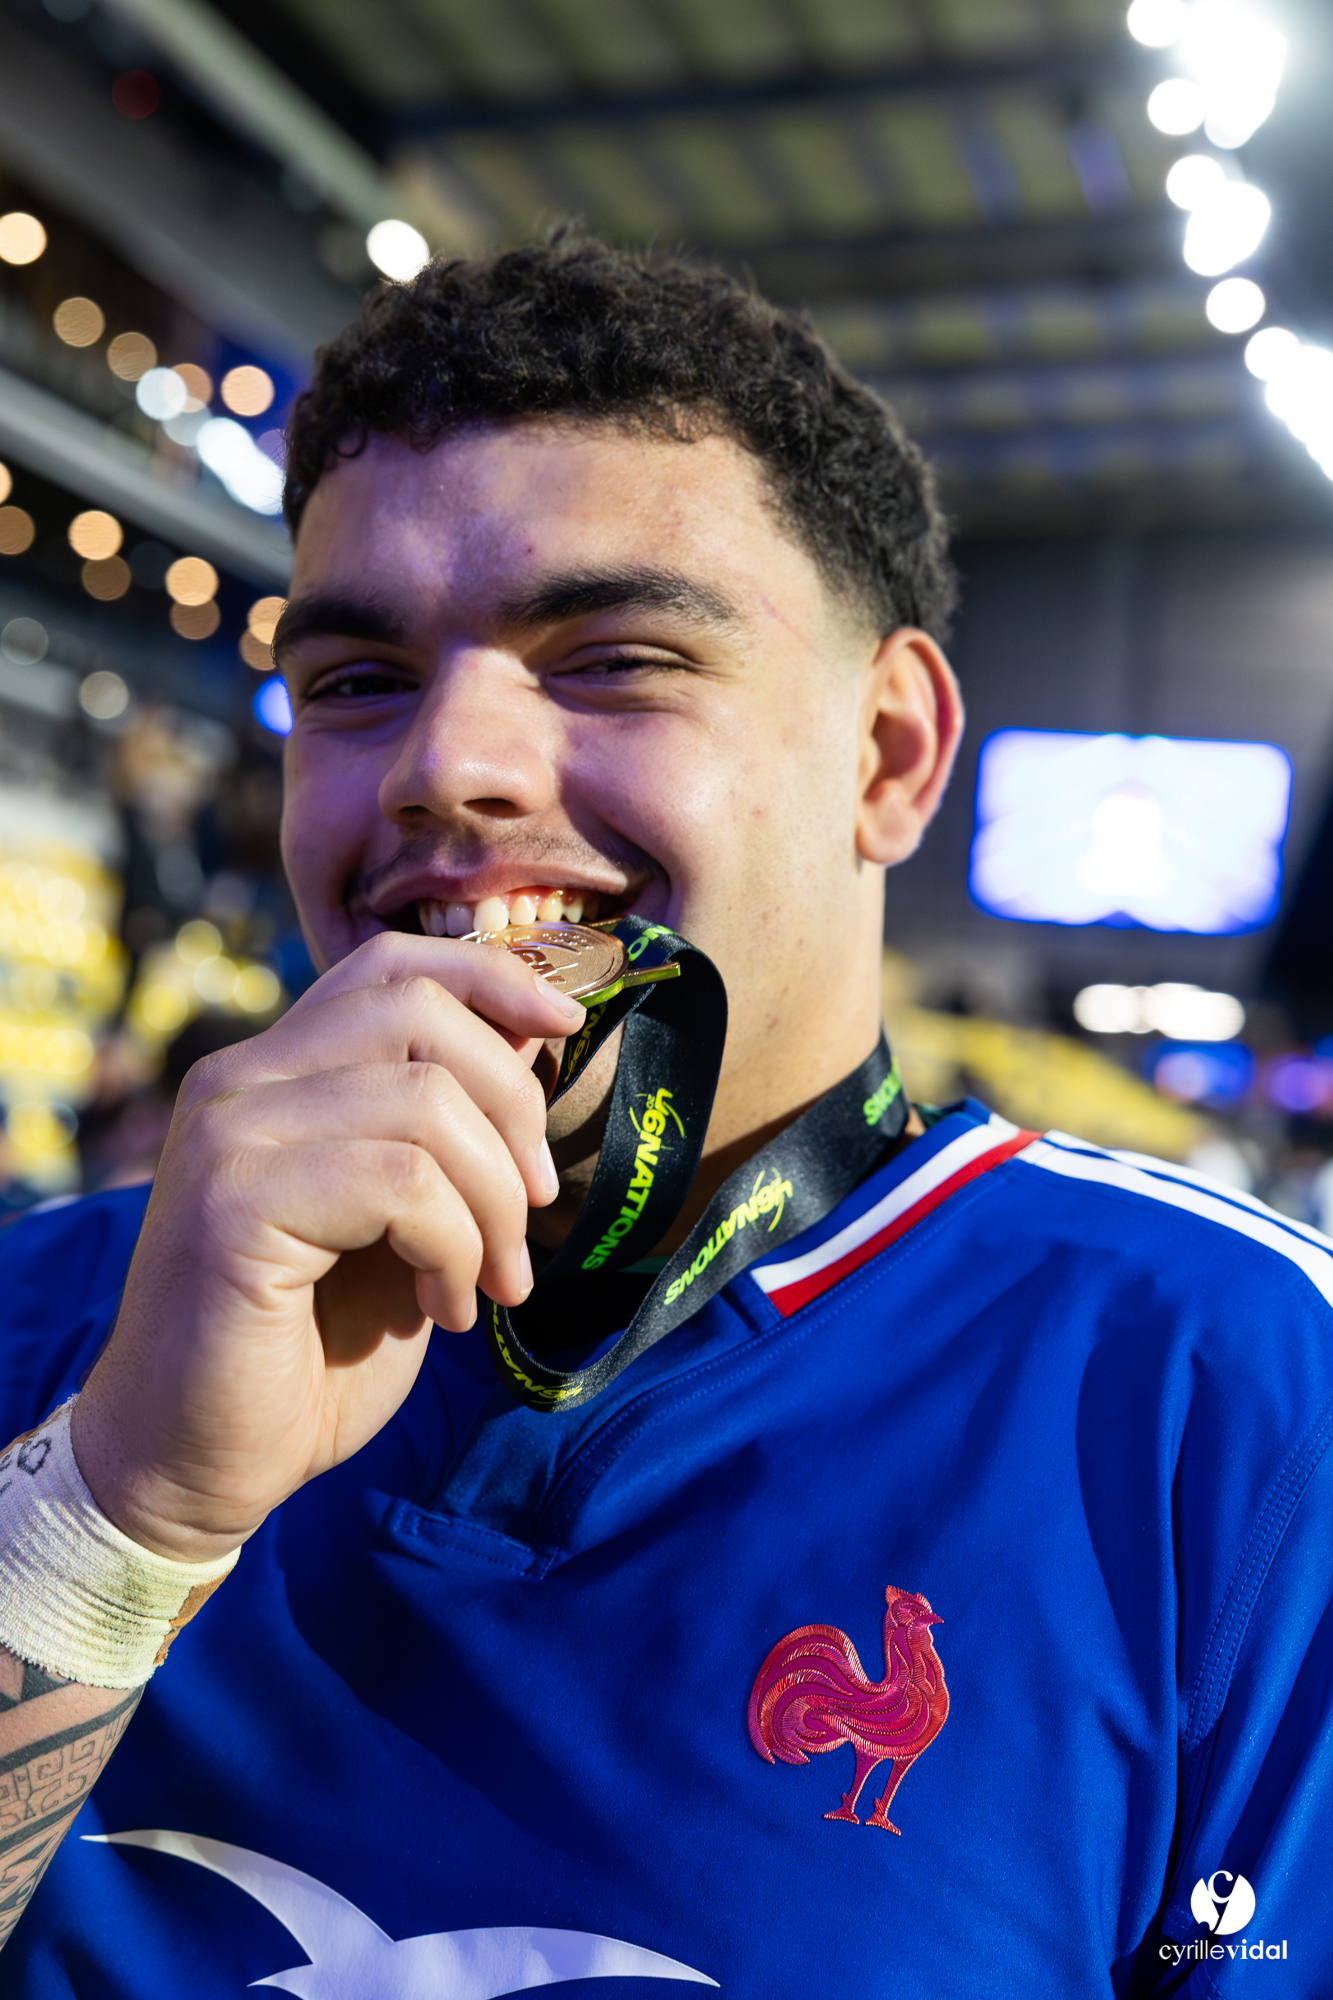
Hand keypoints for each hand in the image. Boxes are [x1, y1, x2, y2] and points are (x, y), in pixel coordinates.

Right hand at [70, 934, 584, 1561]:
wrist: (199, 1462)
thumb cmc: (309, 1347)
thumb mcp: (404, 1218)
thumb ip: (447, 1128)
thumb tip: (533, 1029)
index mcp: (273, 1071)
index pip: (388, 966)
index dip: (491, 974)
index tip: (567, 1022)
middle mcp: (238, 1081)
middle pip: (418, 1009)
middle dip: (512, 1102)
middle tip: (533, 1204)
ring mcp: (229, 1136)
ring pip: (426, 1102)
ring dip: (493, 1203)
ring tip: (491, 1281)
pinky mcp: (234, 1204)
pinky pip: (401, 1182)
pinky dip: (455, 1248)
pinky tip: (445, 1308)